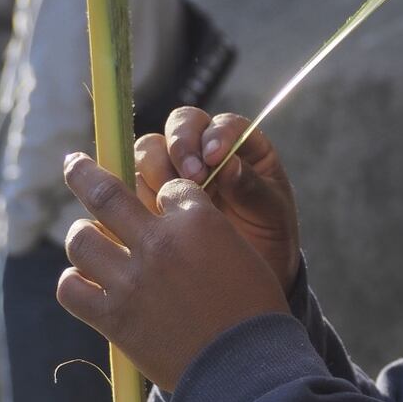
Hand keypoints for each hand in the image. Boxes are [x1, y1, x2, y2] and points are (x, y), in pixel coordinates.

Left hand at [57, 153, 289, 390]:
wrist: (245, 371)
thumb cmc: (254, 315)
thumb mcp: (242, 257)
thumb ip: (206, 235)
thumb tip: (178, 229)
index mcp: (198, 221)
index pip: (168, 188)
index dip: (165, 195)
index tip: (163, 205)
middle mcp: (159, 242)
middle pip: (105, 191)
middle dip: (84, 173)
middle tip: (74, 164)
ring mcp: (132, 279)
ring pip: (81, 239)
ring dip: (82, 237)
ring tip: (87, 241)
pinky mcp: (114, 317)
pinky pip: (72, 289)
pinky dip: (74, 283)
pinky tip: (83, 284)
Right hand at [132, 107, 300, 292]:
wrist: (248, 277)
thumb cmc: (267, 237)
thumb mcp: (271, 214)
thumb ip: (252, 188)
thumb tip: (228, 165)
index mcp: (240, 146)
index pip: (222, 124)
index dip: (216, 134)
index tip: (215, 156)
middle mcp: (203, 150)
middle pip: (180, 125)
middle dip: (181, 145)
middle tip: (190, 177)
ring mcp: (173, 170)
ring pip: (150, 150)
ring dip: (157, 168)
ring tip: (170, 199)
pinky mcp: (149, 194)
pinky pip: (131, 183)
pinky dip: (137, 194)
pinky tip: (151, 215)